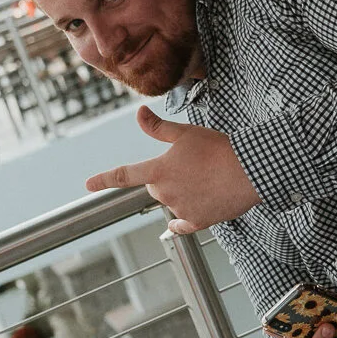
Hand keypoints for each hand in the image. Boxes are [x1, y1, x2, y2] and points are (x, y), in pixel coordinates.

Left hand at [85, 105, 259, 233]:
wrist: (249, 172)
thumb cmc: (218, 149)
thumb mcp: (186, 133)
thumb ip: (159, 128)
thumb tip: (139, 113)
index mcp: (158, 171)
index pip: (124, 175)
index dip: (103, 179)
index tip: (87, 184)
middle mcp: (165, 194)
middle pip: (154, 187)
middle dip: (165, 177)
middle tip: (190, 165)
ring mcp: (180, 210)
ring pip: (172, 201)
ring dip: (182, 192)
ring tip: (207, 179)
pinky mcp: (197, 222)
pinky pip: (182, 224)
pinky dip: (185, 218)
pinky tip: (196, 207)